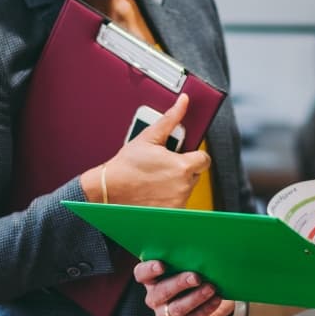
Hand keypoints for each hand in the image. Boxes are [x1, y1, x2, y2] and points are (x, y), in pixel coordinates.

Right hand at [81, 94, 209, 208]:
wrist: (110, 189)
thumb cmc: (126, 165)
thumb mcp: (149, 137)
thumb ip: (171, 118)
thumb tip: (183, 102)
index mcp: (182, 166)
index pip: (204, 159)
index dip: (195, 155)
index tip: (183, 154)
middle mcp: (183, 186)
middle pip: (195, 174)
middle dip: (184, 168)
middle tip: (164, 164)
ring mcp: (177, 202)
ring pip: (187, 188)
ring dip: (177, 183)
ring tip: (157, 178)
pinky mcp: (170, 213)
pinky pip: (179, 203)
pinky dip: (171, 198)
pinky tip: (156, 191)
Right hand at [133, 259, 233, 315]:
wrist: (210, 295)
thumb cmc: (196, 273)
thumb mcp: (190, 264)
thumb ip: (189, 258)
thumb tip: (201, 252)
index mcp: (151, 278)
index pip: (141, 273)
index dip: (149, 270)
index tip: (162, 265)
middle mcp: (154, 298)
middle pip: (160, 292)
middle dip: (179, 284)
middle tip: (196, 277)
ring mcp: (163, 315)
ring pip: (175, 310)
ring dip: (195, 298)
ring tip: (211, 288)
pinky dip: (204, 311)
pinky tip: (215, 300)